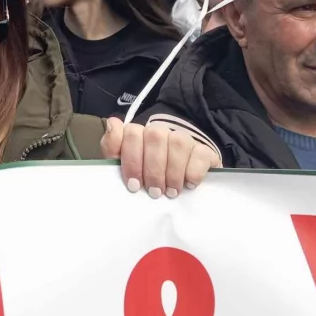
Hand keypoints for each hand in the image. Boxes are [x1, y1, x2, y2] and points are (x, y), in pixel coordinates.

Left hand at [101, 118, 219, 197]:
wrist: (179, 183)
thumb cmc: (146, 177)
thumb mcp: (124, 167)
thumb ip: (112, 147)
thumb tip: (112, 123)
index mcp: (137, 134)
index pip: (131, 133)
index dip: (131, 160)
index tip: (133, 184)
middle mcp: (160, 132)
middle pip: (155, 137)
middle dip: (152, 169)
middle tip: (153, 192)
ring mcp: (183, 139)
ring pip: (177, 143)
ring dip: (172, 171)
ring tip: (170, 192)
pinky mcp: (203, 150)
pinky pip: (200, 154)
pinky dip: (193, 171)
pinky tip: (189, 185)